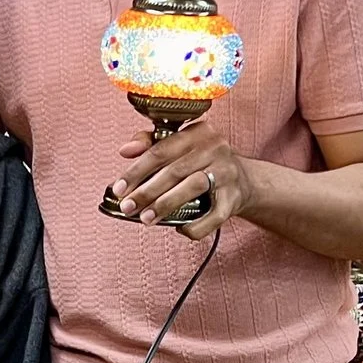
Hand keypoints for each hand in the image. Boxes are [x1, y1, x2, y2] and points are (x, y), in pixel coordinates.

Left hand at [112, 120, 249, 238]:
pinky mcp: (235, 198)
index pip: (161, 150)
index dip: (136, 171)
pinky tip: (181, 229)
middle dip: (146, 191)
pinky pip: (213, 216)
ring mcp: (227, 173)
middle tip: (128, 207)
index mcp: (198, 132)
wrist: (244, 180)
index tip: (119, 188)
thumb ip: (150, 143)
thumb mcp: (179, 146)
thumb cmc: (202, 162)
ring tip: (146, 218)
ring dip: (165, 205)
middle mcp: (215, 148)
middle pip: (174, 170)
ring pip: (192, 187)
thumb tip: (125, 151)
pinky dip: (195, 225)